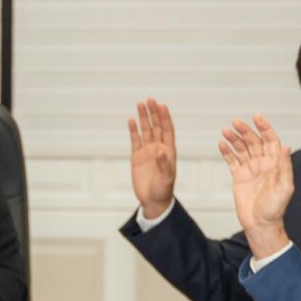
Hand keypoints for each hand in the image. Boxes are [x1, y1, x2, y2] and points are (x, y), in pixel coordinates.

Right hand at [127, 98, 178, 217]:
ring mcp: (147, 152)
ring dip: (143, 117)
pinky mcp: (137, 157)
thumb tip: (161, 151)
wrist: (153, 201)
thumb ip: (164, 165)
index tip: (161, 105)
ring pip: (145, 130)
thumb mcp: (166, 179)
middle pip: (156, 126)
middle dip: (153, 113)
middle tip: (150, 99)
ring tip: (140, 104)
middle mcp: (158, 148)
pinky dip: (133, 130)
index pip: (167, 130)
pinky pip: (135, 140)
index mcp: (169, 151)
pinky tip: (131, 120)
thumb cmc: (163, 190)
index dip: (165, 117)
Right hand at [215, 115, 295, 258]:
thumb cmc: (275, 209)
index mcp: (275, 164)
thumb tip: (286, 147)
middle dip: (245, 131)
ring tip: (226, 131)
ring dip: (234, 139)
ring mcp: (250, 170)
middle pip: (254, 142)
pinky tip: (221, 144)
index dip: (265, 128)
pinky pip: (232, 161)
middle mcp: (263, 164)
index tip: (256, 118)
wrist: (260, 225)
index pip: (270, 141)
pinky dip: (227, 152)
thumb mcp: (284, 188)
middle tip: (236, 122)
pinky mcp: (239, 177)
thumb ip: (284, 167)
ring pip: (242, 149)